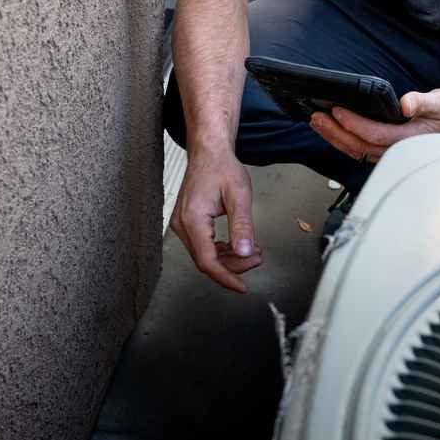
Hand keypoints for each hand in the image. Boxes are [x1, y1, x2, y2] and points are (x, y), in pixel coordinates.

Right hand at [169, 149, 261, 292]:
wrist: (208, 152)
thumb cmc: (222, 168)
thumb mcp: (239, 195)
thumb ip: (242, 226)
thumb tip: (245, 252)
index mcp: (193, 219)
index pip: (207, 261)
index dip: (226, 277)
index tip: (242, 287)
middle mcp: (182, 225)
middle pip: (206, 260)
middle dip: (233, 266)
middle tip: (257, 258)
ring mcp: (182, 224)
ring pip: (205, 255)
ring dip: (229, 259)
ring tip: (253, 252)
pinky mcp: (187, 223)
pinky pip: (203, 245)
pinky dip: (222, 250)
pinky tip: (238, 245)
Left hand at [309, 88, 439, 163]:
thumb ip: (424, 102)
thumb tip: (407, 104)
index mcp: (409, 139)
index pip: (373, 134)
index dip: (353, 123)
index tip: (337, 110)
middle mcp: (397, 150)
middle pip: (358, 146)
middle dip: (335, 132)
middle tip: (316, 116)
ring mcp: (391, 154)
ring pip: (356, 151)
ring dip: (335, 137)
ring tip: (318, 122)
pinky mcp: (387, 151)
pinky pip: (360, 150)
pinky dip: (343, 140)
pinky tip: (332, 129)